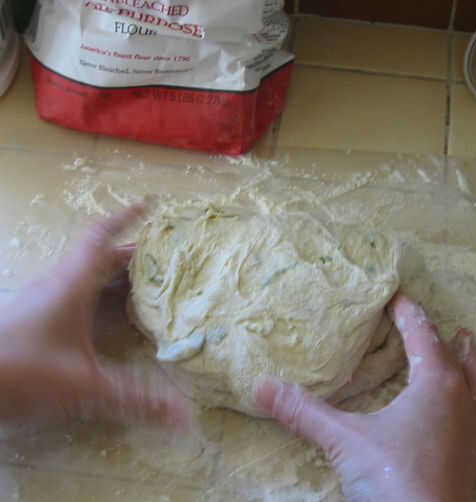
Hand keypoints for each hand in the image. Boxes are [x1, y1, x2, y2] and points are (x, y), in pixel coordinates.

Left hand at [0, 205, 189, 426]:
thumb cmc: (21, 374)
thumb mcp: (84, 387)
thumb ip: (134, 399)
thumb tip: (183, 415)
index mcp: (71, 286)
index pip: (100, 239)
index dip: (125, 219)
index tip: (149, 205)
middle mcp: (56, 286)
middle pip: (97, 258)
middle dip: (131, 255)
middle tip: (162, 258)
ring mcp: (42, 300)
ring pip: (83, 275)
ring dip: (112, 274)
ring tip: (143, 284)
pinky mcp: (34, 317)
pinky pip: (73, 292)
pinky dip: (96, 293)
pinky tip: (106, 314)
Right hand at [253, 292, 475, 501]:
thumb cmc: (391, 477)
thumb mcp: (343, 439)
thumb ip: (303, 410)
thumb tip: (261, 385)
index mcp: (436, 385)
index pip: (422, 336)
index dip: (409, 314)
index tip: (398, 296)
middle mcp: (463, 403)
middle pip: (457, 360)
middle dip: (448, 341)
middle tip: (455, 327)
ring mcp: (475, 435)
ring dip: (474, 371)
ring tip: (471, 355)